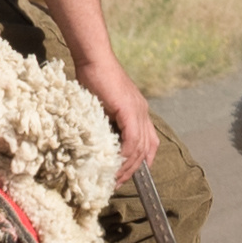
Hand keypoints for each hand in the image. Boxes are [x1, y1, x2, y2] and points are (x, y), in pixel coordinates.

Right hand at [83, 59, 164, 180]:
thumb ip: (105, 122)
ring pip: (140, 147)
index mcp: (138, 111)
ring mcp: (138, 111)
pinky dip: (126, 154)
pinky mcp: (130, 110)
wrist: (94, 59)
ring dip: (128, 166)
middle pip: (146, 148)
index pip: (149, 141)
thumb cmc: (93, 79)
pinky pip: (133, 139)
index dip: (143, 160)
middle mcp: (143, 112)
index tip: (131, 174)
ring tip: (115, 179)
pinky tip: (117, 164)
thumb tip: (98, 142)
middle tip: (118, 183)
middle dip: (134, 169)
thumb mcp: (101, 106)